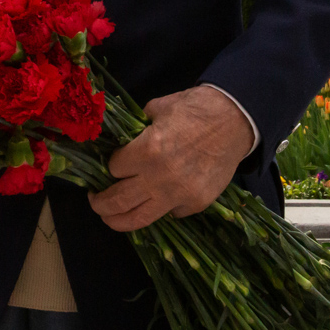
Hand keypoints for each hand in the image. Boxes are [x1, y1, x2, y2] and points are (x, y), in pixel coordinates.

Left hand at [87, 85, 253, 231]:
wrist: (235, 120)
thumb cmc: (195, 108)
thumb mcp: (158, 109)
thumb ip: (138, 130)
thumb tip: (123, 142)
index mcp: (147, 151)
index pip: (114, 169)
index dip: (111, 166)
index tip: (114, 165)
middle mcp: (159, 178)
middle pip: (117, 201)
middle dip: (100, 204)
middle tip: (95, 202)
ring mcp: (179, 195)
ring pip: (138, 220)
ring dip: (118, 221)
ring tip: (110, 217)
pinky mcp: (196, 204)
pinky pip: (170, 214)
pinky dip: (160, 209)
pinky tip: (157, 200)